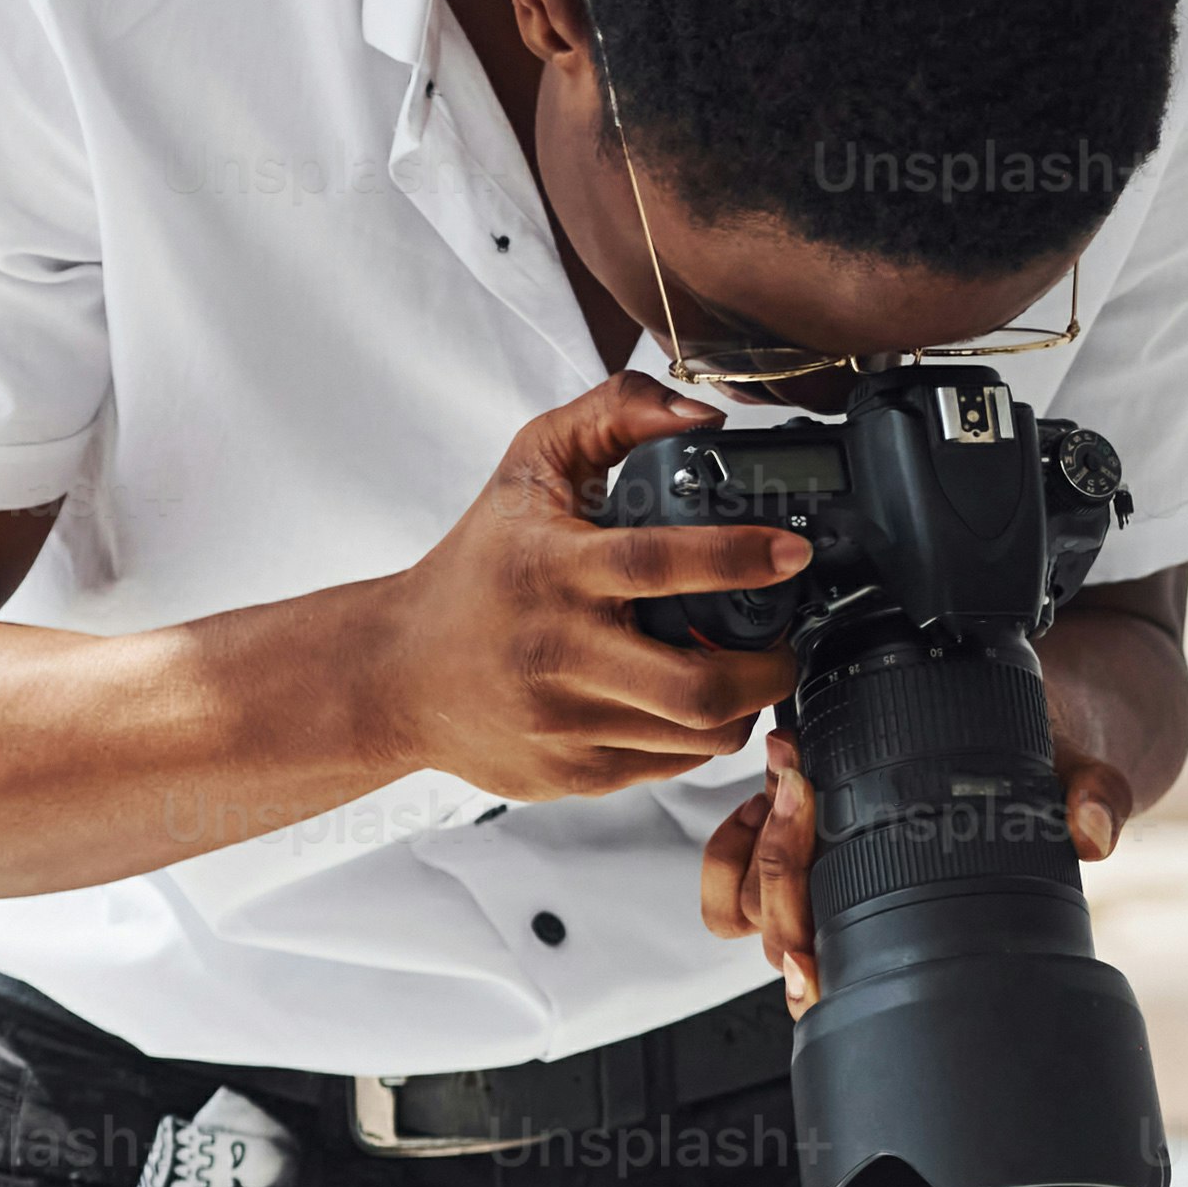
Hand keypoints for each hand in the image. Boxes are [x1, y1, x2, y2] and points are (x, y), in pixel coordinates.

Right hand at [355, 376, 807, 800]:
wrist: (395, 672)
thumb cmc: (478, 565)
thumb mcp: (530, 468)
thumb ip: (613, 416)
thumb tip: (702, 414)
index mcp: (551, 569)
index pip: (658, 564)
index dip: (738, 559)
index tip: (791, 553)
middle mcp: (557, 652)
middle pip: (697, 685)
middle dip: (769, 667)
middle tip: (785, 640)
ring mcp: (565, 722)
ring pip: (697, 733)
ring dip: (746, 702)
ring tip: (747, 669)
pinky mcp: (573, 773)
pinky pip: (672, 764)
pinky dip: (702, 734)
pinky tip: (695, 701)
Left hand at [701, 651, 1133, 1013]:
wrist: (1046, 730)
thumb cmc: (1050, 770)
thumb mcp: (1083, 775)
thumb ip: (1095, 800)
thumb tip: (1095, 830)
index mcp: (912, 921)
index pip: (836, 972)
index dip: (810, 964)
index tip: (809, 940)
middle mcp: (856, 909)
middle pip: (774, 928)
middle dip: (777, 865)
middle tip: (803, 792)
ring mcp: (820, 870)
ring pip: (739, 899)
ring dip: (749, 842)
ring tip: (792, 776)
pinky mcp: (797, 821)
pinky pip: (733, 849)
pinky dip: (741, 813)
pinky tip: (784, 762)